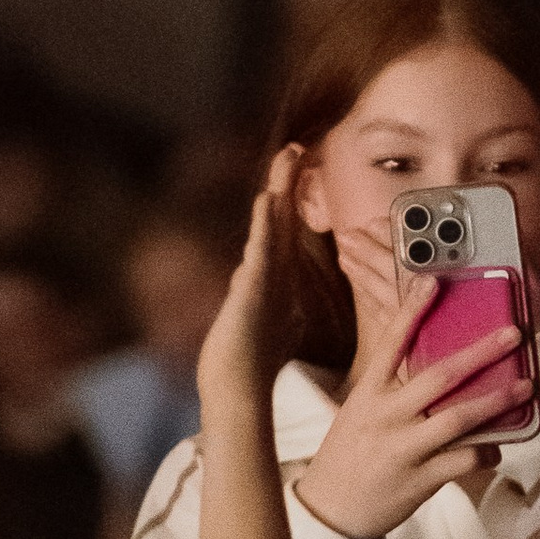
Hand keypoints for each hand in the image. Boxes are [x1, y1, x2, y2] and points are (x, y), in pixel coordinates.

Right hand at [197, 153, 301, 419]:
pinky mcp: (249, 294)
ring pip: (269, 227)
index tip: (303, 170)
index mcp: (275, 278)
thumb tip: (293, 305)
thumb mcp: (281, 329)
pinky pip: (259, 254)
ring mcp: (255, 280)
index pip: (287, 230)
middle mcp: (264, 273)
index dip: (293, 200)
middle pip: (277, 218)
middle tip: (296, 146)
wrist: (236, 391)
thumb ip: (286, 312)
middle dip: (286, 182)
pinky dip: (263, 226)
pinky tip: (266, 201)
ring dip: (278, 190)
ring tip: (287, 157)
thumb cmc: (252, 363)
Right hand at [295, 272, 535, 538]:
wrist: (331, 509)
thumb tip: (439, 359)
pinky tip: (499, 446)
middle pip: (438, 377)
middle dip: (480, 353)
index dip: (412, 310)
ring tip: (526, 386)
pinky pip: (462, 461)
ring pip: (458, 419)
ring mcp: (403, 449)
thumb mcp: (360, 411)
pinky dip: (486, 451)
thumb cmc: (350, 452)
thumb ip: (392, 387)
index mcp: (368, 394)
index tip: (434, 280)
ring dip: (496, 401)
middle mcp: (386, 417)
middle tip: (513, 334)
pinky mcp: (419, 480)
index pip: (391, 343)